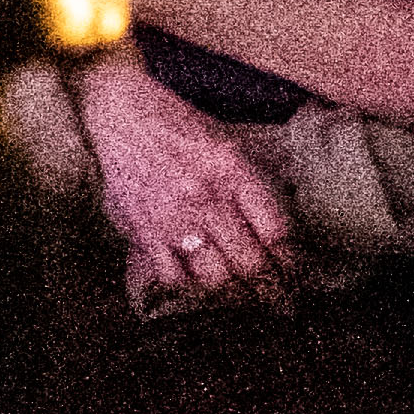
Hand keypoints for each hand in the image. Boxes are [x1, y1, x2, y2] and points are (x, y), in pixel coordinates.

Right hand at [79, 48, 296, 310]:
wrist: (119, 111)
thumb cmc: (177, 126)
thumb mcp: (226, 143)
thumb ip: (251, 185)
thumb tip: (277, 232)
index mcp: (233, 171)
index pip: (276, 231)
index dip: (290, 258)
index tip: (294, 272)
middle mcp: (205, 196)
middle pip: (250, 261)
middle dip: (269, 287)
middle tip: (279, 301)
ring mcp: (173, 216)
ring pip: (216, 276)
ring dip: (233, 291)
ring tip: (243, 296)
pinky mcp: (143, 230)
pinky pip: (174, 276)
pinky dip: (188, 284)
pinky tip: (197, 279)